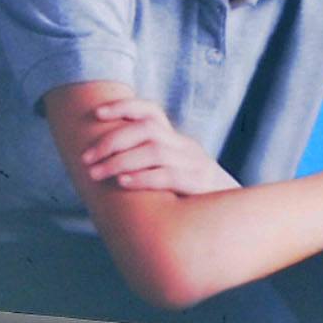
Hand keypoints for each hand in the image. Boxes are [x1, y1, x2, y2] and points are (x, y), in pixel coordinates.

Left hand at [79, 97, 238, 196]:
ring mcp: (194, 163)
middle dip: (111, 141)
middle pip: (146, 129)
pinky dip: (142, 178)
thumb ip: (149, 163)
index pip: (150, 110)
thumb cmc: (192, 196)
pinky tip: (122, 183)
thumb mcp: (173, 172)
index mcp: (176, 139)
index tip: (96, 114)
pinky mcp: (199, 184)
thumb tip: (106, 163)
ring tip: (96, 173)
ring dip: (119, 161)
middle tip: (86, 159)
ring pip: (153, 151)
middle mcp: (185, 146)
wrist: (236, 215)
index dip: (123, 107)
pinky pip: (167, 176)